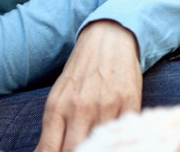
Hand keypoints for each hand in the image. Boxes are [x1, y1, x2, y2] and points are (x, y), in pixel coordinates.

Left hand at [37, 21, 142, 151]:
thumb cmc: (81, 72)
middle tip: (78, 149)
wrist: (108, 38)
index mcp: (57, 107)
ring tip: (96, 145)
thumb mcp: (59, 96)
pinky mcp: (129, 103)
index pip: (50, 151)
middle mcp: (80, 108)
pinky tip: (113, 140)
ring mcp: (106, 107)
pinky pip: (123, 134)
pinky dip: (117, 142)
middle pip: (75, 151)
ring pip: (100, 146)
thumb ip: (52, 128)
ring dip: (98, 148)